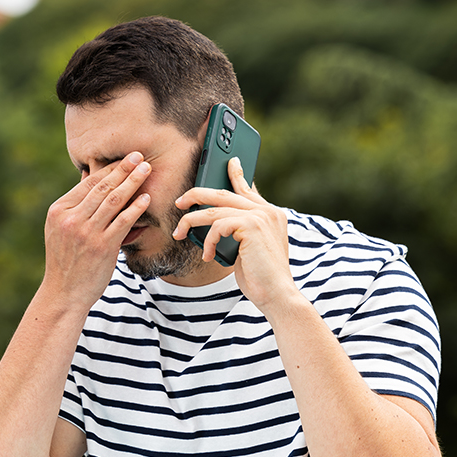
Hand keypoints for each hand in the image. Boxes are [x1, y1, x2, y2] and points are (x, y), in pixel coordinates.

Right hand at [43, 152, 151, 307]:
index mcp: (58, 211)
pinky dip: (136, 208)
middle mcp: (71, 219)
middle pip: (102, 188)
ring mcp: (86, 232)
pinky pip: (123, 221)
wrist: (64, 292)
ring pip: (113, 200)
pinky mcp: (102, 246)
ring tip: (146, 169)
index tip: (125, 159)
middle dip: (123, 169)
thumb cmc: (66, 260)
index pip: (88, 184)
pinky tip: (146, 198)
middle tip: (139, 156)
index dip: (109, 169)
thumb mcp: (59, 229)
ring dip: (132, 182)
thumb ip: (75, 204)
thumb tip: (88, 176)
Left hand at [172, 157, 298, 313]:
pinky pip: (218, 225)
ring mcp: (261, 217)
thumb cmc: (260, 276)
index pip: (248, 188)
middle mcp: (268, 211)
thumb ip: (240, 230)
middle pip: (224, 193)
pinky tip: (209, 255)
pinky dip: (208, 241)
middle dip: (197, 194)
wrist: (276, 294)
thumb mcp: (248, 248)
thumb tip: (218, 222)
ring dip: (191, 222)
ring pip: (214, 209)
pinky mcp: (252, 226)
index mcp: (270, 214)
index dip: (237, 174)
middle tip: (179, 201)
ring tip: (179, 233)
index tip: (230, 161)